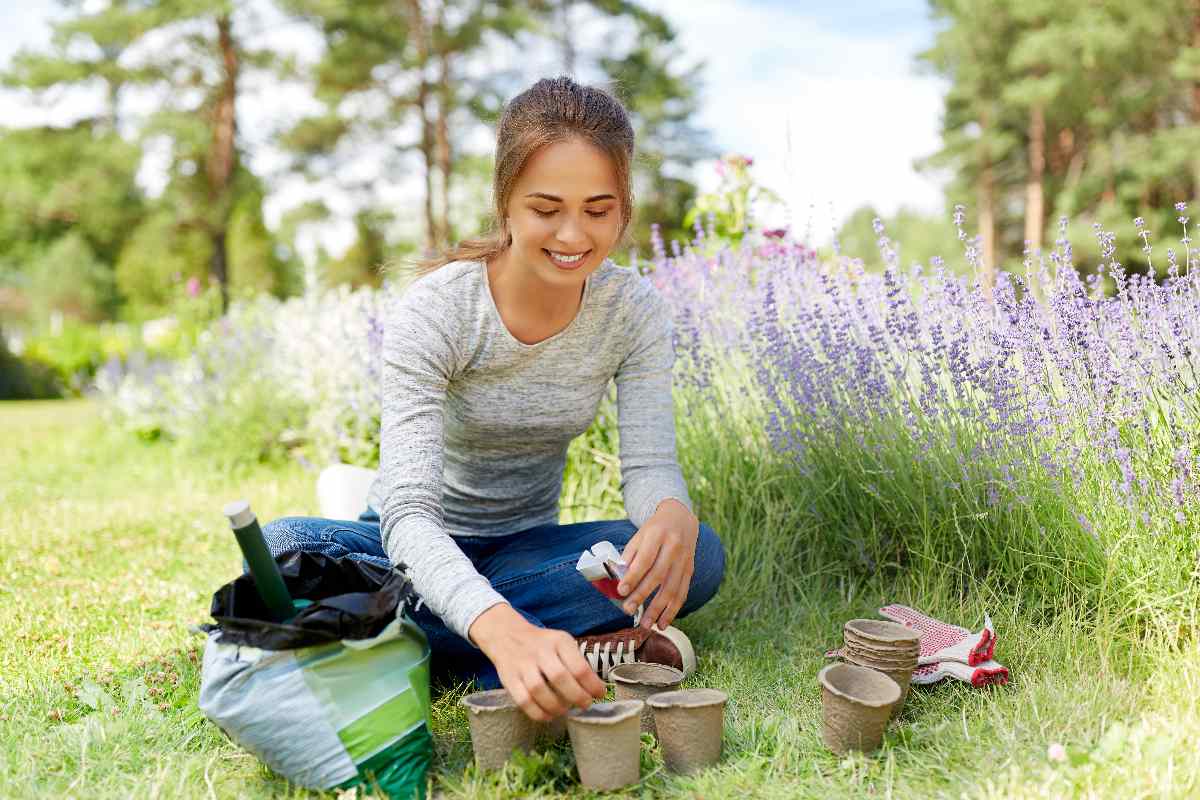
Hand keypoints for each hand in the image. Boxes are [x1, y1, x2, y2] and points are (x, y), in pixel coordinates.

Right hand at [468, 603, 606, 721]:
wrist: (507, 635)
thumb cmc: (543, 644)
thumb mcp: (562, 642)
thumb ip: (576, 662)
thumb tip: (595, 688)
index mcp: (558, 641)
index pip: (578, 666)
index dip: (592, 685)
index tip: (600, 694)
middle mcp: (540, 651)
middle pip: (559, 678)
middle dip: (577, 696)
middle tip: (585, 704)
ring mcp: (522, 665)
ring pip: (539, 691)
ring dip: (557, 706)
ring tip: (565, 710)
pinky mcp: (509, 679)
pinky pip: (523, 701)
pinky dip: (538, 713)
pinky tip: (549, 715)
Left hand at [618, 499, 698, 630]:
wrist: (681, 519)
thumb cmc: (654, 530)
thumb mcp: (639, 535)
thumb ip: (630, 555)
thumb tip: (619, 579)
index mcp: (658, 535)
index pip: (645, 559)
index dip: (633, 577)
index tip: (621, 591)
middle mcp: (674, 547)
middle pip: (658, 575)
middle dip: (643, 595)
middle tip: (628, 610)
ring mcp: (684, 560)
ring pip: (672, 588)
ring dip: (659, 609)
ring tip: (646, 624)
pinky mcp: (690, 571)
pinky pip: (682, 593)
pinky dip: (673, 610)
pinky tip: (663, 623)